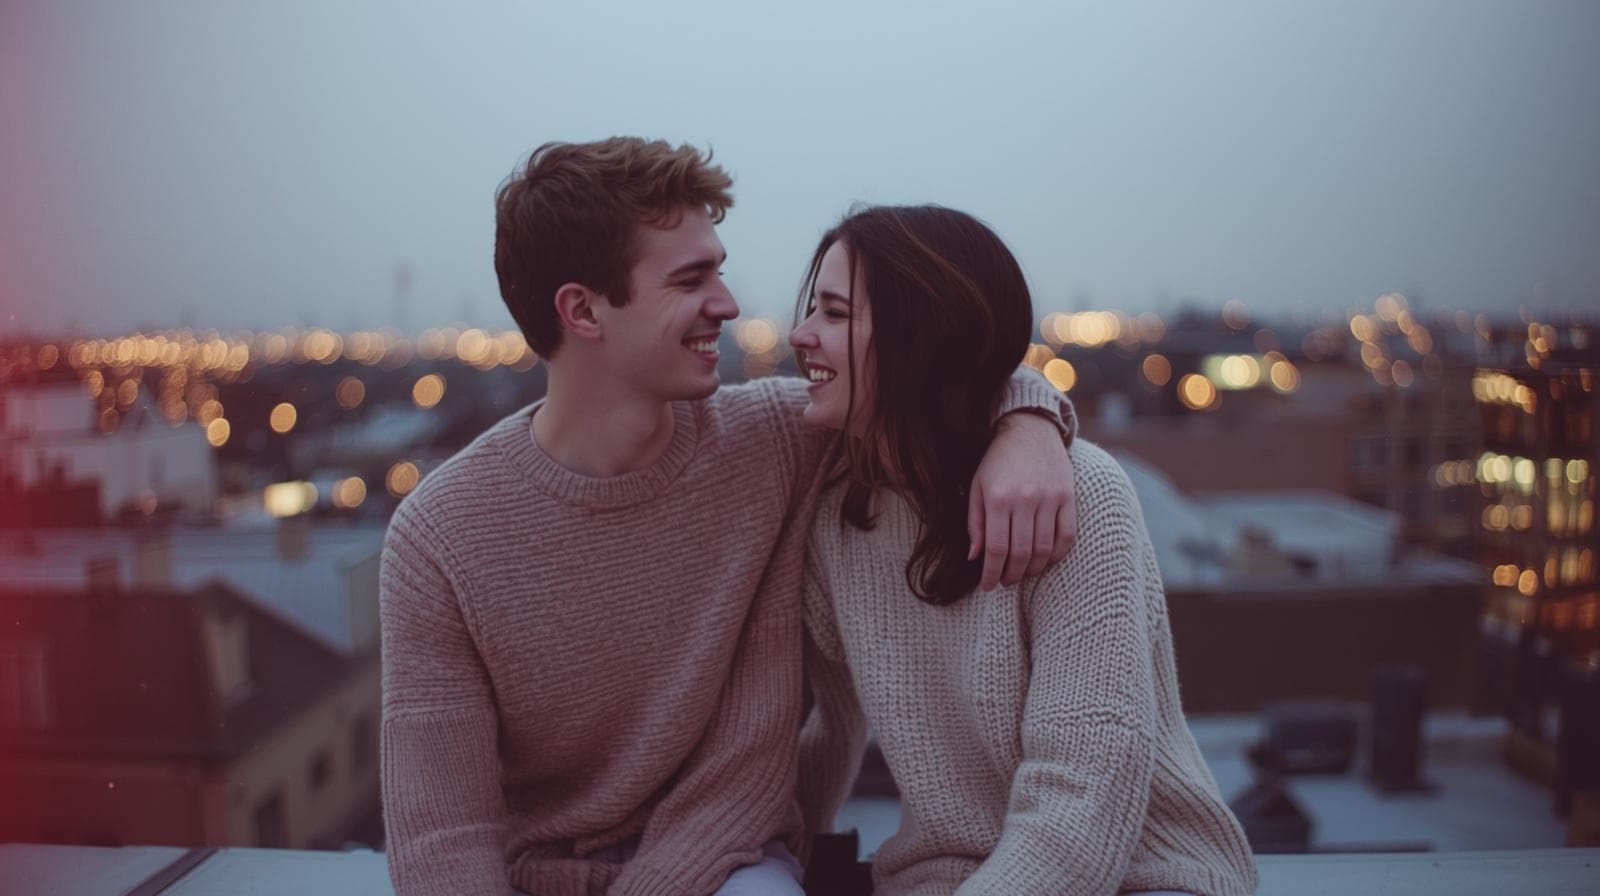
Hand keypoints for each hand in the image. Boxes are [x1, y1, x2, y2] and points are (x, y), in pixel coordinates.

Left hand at [967, 412, 1076, 589]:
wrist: (1029, 431)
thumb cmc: (997, 462)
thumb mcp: (977, 488)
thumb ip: (975, 523)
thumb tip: (975, 557)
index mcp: (998, 498)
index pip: (996, 548)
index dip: (992, 573)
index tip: (988, 586)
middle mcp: (1025, 499)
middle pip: (1022, 553)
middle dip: (1012, 574)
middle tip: (1005, 581)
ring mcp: (1049, 498)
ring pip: (1044, 549)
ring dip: (1033, 569)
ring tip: (1023, 573)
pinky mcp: (1068, 497)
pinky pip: (1066, 536)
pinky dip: (1057, 555)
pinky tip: (1046, 560)